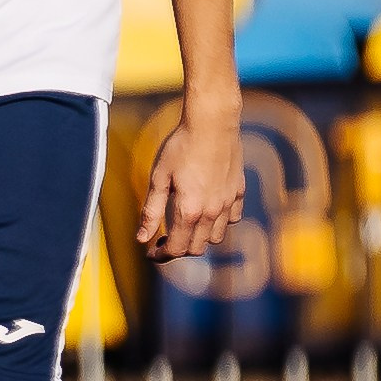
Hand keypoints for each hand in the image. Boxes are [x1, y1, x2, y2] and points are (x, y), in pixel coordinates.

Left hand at [138, 107, 244, 260]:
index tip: (151, 252)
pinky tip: (207, 211)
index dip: (161, 255)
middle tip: (163, 239)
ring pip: (216, 237)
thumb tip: (141, 239)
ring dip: (199, 238)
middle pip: (197, 247)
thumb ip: (151, 211)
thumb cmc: (179, 148)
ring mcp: (228, 202)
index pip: (177, 249)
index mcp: (189, 211)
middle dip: (178, 249)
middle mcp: (212, 212)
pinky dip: (219, 223)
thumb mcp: (158, 179)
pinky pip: (232, 218)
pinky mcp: (238, 191)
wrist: (212, 124)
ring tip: (184, 225)